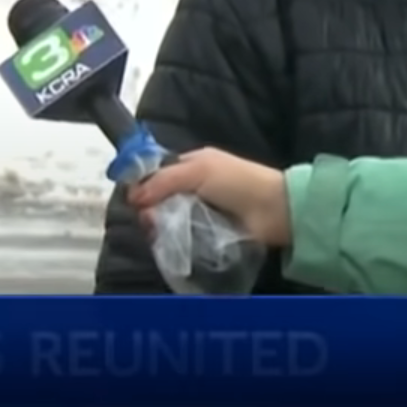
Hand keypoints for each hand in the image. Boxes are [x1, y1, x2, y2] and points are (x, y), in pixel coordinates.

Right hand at [128, 149, 291, 246]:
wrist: (273, 210)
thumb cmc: (237, 182)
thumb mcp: (199, 170)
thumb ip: (164, 180)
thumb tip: (134, 195)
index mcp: (192, 164)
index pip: (157, 172)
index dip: (143, 184)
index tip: (133, 200)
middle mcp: (193, 186)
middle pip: (158, 198)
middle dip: (148, 208)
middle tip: (148, 220)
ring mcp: (199, 211)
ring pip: (167, 218)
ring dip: (158, 226)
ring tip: (157, 232)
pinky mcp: (206, 234)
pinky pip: (181, 236)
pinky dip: (172, 239)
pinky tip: (167, 243)